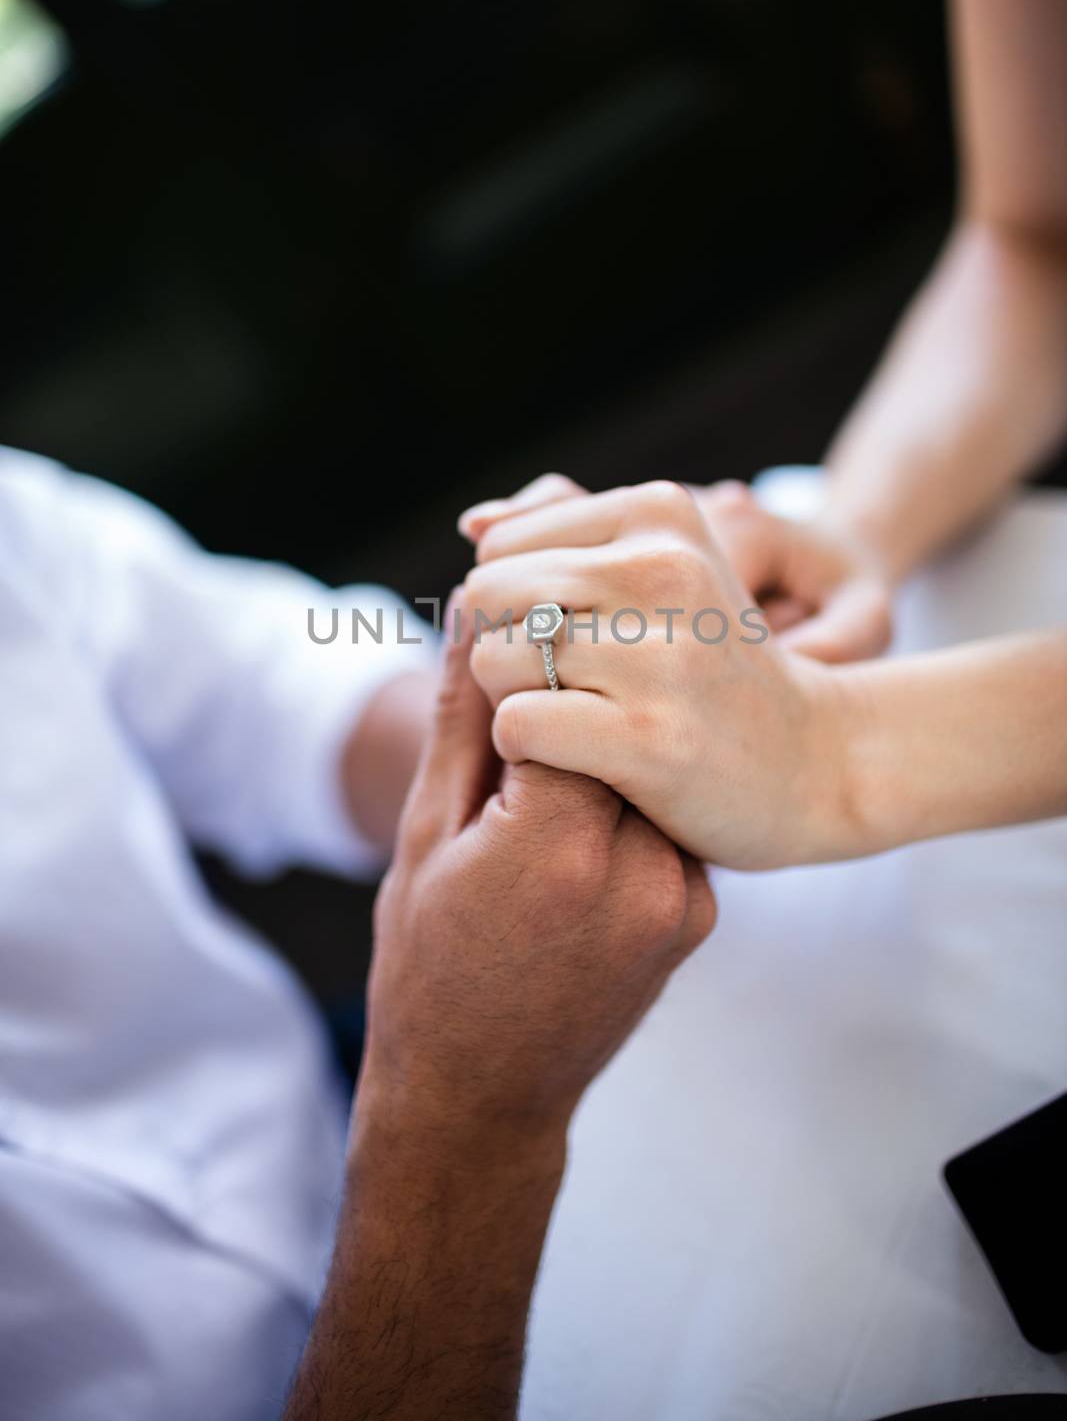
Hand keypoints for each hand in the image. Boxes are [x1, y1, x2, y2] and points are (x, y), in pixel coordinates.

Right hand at [359, 597, 715, 1140]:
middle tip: (529, 703)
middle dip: (575, 697)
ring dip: (606, 746)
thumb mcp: (426, 831)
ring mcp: (680, 898)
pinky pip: (667, 819)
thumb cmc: (427, 963)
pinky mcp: (699, 916)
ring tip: (549, 774)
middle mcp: (639, 869)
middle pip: (619, 719)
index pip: (572, 686)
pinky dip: (628, 803)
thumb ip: (463, 714)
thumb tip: (476, 604)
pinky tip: (583, 825)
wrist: (481, 1097)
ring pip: (649, 763)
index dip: (533, 661)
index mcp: (557, 843)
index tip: (505, 653)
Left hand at [463, 481, 862, 868]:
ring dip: (514, 703)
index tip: (574, 642)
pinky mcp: (652, 736)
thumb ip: (566, 531)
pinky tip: (577, 760)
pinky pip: (516, 723)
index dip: (512, 607)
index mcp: (662, 513)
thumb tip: (471, 524)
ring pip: (494, 659)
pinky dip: (525, 750)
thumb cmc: (708, 664)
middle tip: (563, 688)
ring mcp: (663, 655)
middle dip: (503, 649)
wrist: (816, 762)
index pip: (499, 548)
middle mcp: (667, 568)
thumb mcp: (659, 570)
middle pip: (489, 595)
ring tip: (579, 720)